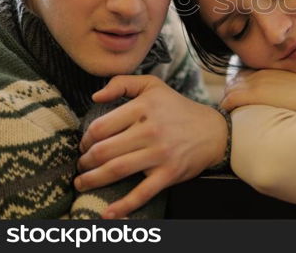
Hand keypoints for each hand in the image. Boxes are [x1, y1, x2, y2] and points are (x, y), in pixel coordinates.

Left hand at [75, 75, 227, 218]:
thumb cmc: (178, 108)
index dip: (86, 139)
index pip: (100, 127)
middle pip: (103, 151)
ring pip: (116, 170)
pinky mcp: (169, 173)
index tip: (85, 145)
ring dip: (92, 180)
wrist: (213, 131)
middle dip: (85, 162)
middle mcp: (150, 130)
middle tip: (81, 165)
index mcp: (143, 108)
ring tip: (82, 183)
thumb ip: (122, 83)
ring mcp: (160, 154)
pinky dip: (123, 206)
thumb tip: (95, 96)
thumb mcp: (153, 86)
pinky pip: (142, 193)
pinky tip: (107, 213)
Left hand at [221, 69, 295, 114]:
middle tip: (232, 110)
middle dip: (230, 95)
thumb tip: (283, 101)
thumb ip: (282, 91)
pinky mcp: (255, 94)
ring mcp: (256, 83)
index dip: (238, 89)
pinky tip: (230, 116)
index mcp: (268, 72)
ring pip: (229, 90)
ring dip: (228, 101)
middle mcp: (259, 74)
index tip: (239, 100)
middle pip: (233, 82)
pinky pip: (230, 99)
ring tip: (231, 115)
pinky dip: (227, 107)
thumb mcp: (294, 88)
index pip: (242, 76)